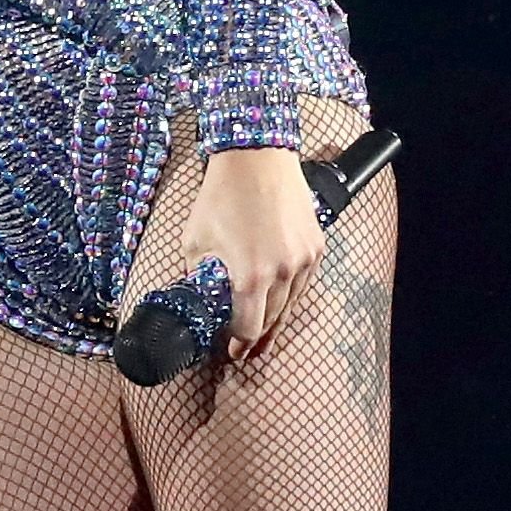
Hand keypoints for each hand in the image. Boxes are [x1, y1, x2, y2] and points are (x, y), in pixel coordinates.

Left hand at [188, 145, 325, 356]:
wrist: (257, 159)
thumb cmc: (222, 197)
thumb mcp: (195, 242)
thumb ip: (199, 278)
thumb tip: (199, 301)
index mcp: (249, 277)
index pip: (248, 329)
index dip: (238, 343)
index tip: (232, 351)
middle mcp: (281, 274)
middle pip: (271, 321)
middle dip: (256, 337)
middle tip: (246, 350)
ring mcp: (303, 261)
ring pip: (290, 305)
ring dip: (275, 319)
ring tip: (264, 334)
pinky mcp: (316, 247)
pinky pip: (303, 283)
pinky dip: (290, 294)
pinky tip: (280, 300)